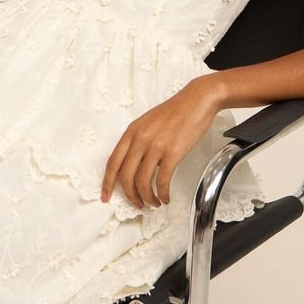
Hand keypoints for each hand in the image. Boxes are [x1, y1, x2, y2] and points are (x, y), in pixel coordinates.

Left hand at [100, 76, 220, 207]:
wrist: (197, 100)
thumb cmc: (176, 111)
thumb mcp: (149, 122)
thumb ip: (140, 141)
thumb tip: (139, 164)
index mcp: (132, 131)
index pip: (113, 162)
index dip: (107, 182)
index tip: (105, 196)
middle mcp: (140, 138)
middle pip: (125, 176)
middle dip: (130, 195)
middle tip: (136, 204)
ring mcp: (156, 145)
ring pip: (142, 181)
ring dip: (147, 197)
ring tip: (154, 202)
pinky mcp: (173, 152)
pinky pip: (163, 180)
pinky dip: (163, 193)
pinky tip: (166, 197)